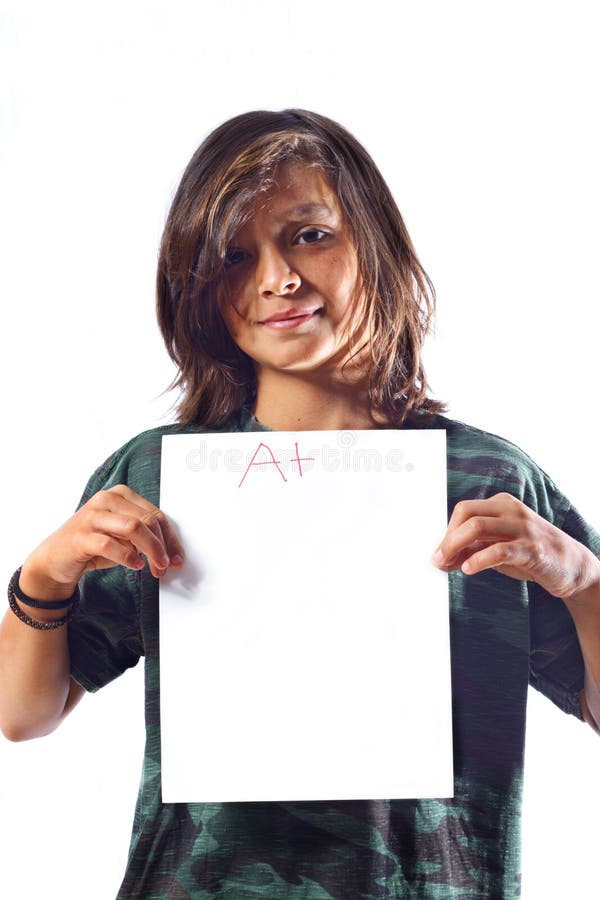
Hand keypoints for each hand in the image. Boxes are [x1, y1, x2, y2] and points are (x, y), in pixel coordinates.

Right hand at [21, 485, 184, 598]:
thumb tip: (172, 553)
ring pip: (134, 527)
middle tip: (166, 566)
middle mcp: (106, 499)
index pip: (155, 514)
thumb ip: (145, 537)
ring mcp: (91, 516)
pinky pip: (111, 544)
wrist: (55, 559)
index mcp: (120, 494)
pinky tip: (135, 566)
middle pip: (148, 520)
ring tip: (155, 567)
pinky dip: (128, 557)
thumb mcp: (124, 538)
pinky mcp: (80, 536)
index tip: (178, 558)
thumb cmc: (94, 545)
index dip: (170, 538)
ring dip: (150, 550)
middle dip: (162, 546)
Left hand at [432, 491, 599, 599]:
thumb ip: (472, 548)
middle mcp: (512, 511)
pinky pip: (499, 550)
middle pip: (467, 514)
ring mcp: (523, 528)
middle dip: (447, 538)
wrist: (571, 566)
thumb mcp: (498, 546)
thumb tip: (441, 558)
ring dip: (456, 546)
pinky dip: (479, 559)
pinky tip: (468, 569)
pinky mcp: (533, 550)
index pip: (464, 509)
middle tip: (438, 559)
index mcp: (502, 504)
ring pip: (479, 527)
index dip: (447, 531)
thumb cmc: (530, 553)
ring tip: (448, 564)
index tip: (438, 552)